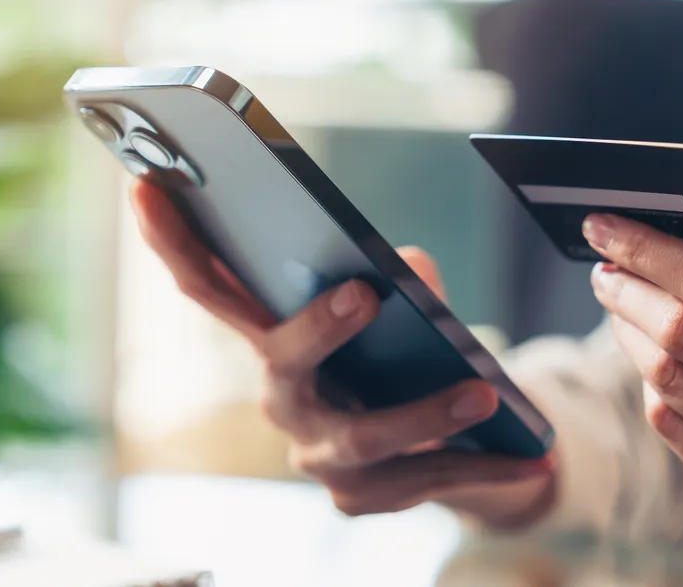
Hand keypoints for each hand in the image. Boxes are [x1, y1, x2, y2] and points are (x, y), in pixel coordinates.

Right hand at [129, 181, 554, 525]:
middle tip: (365, 294)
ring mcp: (317, 456)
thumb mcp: (404, 307)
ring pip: (363, 436)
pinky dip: (483, 464)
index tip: (147, 184)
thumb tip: (409, 270)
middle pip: (280, 360)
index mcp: (274, 337)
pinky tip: (534, 453)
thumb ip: (401, 279)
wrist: (442, 440)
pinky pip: (421, 479)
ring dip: (425, 413)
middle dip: (317, 328)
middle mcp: (282, 397)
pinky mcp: (361, 497)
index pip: (211, 287)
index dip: (173, 239)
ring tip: (483, 394)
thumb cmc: (403, 353)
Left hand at [583, 213, 682, 572]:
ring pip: (669, 382)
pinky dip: (655, 388)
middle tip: (603, 267)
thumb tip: (672, 247)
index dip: (652, 251)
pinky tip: (653, 363)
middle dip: (628, 291)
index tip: (608, 225)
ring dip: (630, 336)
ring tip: (620, 306)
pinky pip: (675, 429)